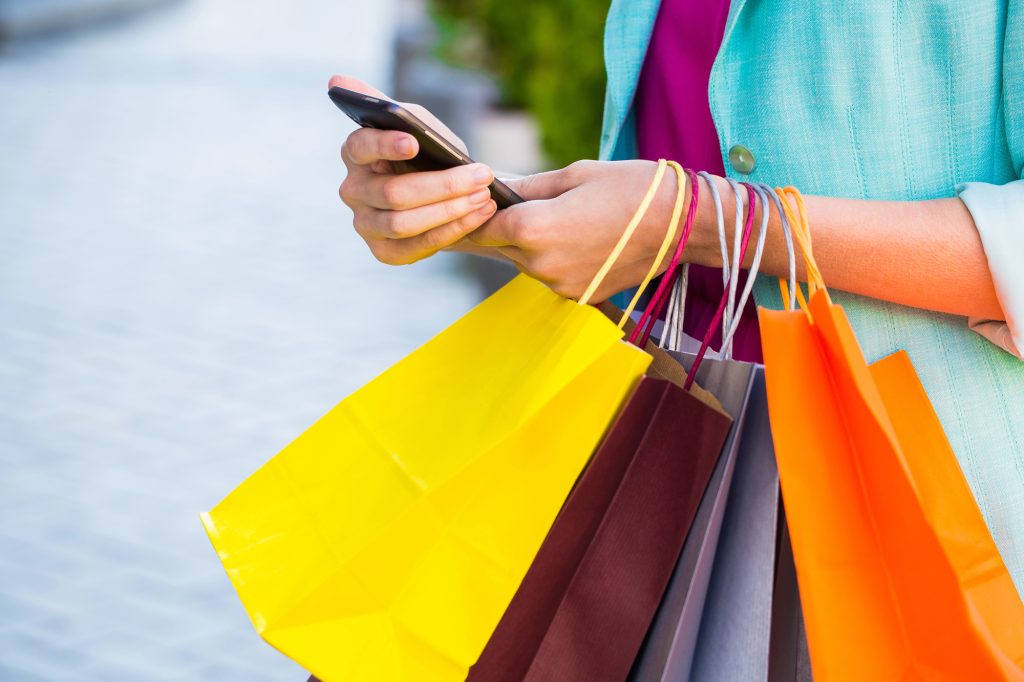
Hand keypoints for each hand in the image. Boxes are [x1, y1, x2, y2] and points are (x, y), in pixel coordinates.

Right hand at [331, 75, 497, 264]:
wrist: (448, 193)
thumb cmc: (429, 153)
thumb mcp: (417, 125)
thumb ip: (389, 106)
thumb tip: (337, 80)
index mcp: (354, 153)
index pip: (361, 146)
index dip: (385, 145)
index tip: (414, 142)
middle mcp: (352, 191)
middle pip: (393, 193)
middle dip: (443, 185)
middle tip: (482, 175)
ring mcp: (365, 225)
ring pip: (404, 223)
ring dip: (451, 210)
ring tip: (485, 195)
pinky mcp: (384, 252)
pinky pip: (418, 246)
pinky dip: (453, 230)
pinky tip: (480, 214)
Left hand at [469, 160, 688, 301]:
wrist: (681, 225)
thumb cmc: (630, 189)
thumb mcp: (575, 174)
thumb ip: (530, 187)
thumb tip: (497, 187)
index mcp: (534, 228)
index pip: (483, 227)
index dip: (483, 213)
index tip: (490, 202)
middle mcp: (540, 264)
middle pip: (504, 247)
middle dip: (512, 228)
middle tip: (541, 206)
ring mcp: (560, 285)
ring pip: (528, 263)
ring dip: (536, 246)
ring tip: (572, 222)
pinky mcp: (579, 296)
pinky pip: (554, 276)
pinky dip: (559, 261)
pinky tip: (586, 241)